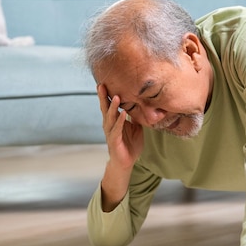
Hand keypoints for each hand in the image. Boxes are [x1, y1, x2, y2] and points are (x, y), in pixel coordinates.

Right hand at [97, 84, 143, 210]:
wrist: (126, 163)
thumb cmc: (130, 145)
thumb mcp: (136, 127)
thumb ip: (136, 116)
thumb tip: (143, 105)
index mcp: (114, 120)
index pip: (110, 105)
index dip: (108, 94)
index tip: (106, 82)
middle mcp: (110, 124)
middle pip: (105, 108)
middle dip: (104, 97)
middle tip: (101, 84)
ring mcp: (111, 132)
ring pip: (110, 117)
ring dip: (113, 107)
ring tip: (116, 96)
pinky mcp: (114, 141)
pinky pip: (116, 129)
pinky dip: (119, 121)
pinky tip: (122, 114)